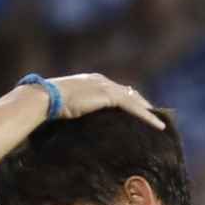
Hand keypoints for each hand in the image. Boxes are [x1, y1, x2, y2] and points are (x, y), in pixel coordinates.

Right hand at [48, 74, 164, 128]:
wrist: (46, 98)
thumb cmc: (48, 105)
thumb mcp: (65, 106)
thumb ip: (74, 108)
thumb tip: (72, 119)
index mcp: (91, 81)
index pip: (115, 90)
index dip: (126, 99)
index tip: (135, 109)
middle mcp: (101, 80)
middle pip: (127, 92)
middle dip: (140, 103)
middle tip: (151, 116)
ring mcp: (106, 86)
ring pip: (133, 99)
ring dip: (147, 111)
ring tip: (158, 123)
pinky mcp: (109, 96)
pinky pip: (132, 107)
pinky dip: (145, 115)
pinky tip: (155, 124)